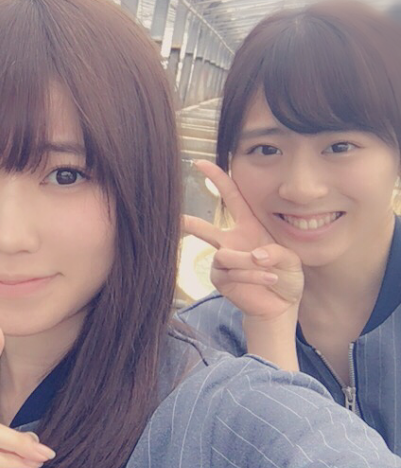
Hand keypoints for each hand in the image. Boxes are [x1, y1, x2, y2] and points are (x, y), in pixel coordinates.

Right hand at [183, 160, 302, 322]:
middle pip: (205, 228)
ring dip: (249, 264)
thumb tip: (253, 255)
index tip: (199, 163)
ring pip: (225, 255)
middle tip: (176, 218)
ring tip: (271, 272)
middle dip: (189, 222)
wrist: (281, 304)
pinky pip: (232, 273)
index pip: (231, 196)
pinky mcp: (221, 279)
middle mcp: (231, 241)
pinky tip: (269, 279)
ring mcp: (223, 261)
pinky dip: (253, 276)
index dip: (217, 178)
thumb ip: (275, 252)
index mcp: (248, 226)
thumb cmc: (287, 276)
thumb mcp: (290, 257)